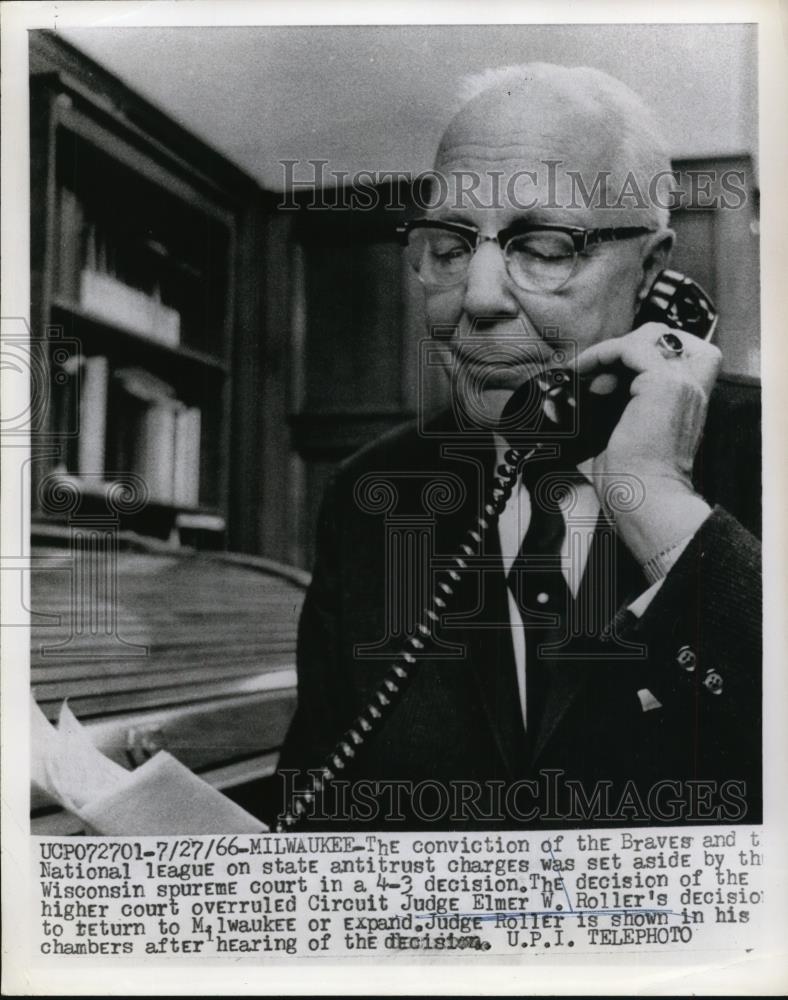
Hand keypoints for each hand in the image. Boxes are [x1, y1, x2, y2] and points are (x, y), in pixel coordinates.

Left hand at [575, 322, 721, 563]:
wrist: (645, 500)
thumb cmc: (633, 483)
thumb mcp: (625, 439)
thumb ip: (615, 415)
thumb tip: (582, 400)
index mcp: (686, 401)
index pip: (672, 355)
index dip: (635, 357)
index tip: (601, 378)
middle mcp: (691, 387)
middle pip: (664, 338)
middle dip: (624, 347)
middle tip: (594, 372)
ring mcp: (682, 381)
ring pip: (649, 336)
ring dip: (611, 349)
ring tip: (586, 371)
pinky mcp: (665, 382)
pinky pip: (629, 348)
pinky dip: (602, 353)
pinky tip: (583, 370)